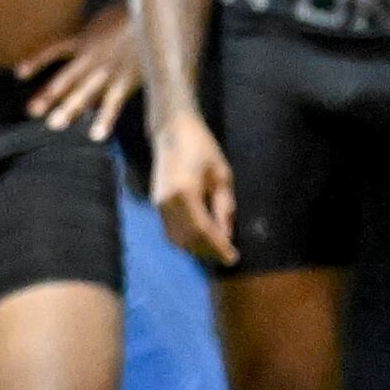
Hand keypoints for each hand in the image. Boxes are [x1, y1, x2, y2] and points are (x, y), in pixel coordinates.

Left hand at [17, 4, 143, 140]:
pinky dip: (105, 119)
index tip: (19, 73)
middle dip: (48, 95)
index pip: (54, 51)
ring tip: (54, 124)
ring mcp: (107, 70)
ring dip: (69, 109)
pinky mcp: (125, 80)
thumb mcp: (107, 19)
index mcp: (84, 40)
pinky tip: (96, 135)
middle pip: (65, 78)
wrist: (156, 13)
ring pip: (84, 93)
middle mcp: (91, 57)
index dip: (36, 61)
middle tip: (31, 111)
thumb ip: (94, 32)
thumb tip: (88, 39)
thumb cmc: (134, 13)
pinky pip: (113, 103)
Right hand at [150, 111, 237, 266]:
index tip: (234, 258)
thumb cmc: (201, 147)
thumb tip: (226, 234)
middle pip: (188, 239)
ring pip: (177, 238)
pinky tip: (201, 239)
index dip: (219, 247)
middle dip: (208, 252)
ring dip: (196, 248)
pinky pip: (171, 230)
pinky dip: (186, 240)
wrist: (171, 131)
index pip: (204, 230)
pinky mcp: (156, 204)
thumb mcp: (221, 175)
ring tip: (216, 251)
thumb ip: (224, 206)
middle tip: (227, 257)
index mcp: (186, 193)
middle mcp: (167, 203)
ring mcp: (158, 204)